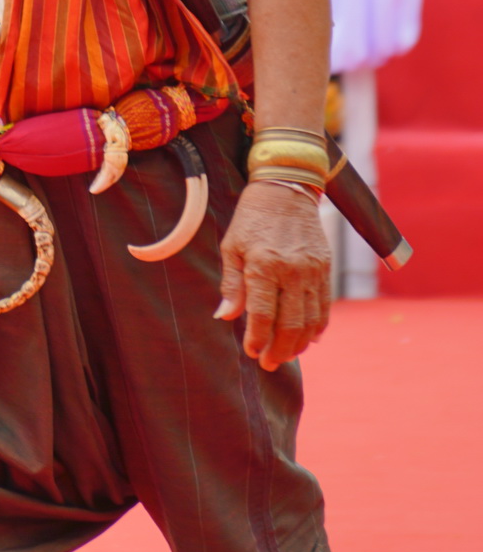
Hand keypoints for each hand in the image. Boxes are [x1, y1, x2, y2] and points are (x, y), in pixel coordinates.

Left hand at [217, 181, 331, 370]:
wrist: (286, 188)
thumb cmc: (252, 217)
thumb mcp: (232, 245)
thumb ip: (231, 283)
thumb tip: (226, 315)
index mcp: (264, 264)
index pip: (263, 314)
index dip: (257, 338)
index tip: (251, 352)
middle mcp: (292, 271)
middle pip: (290, 324)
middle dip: (279, 350)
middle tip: (269, 364)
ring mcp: (313, 270)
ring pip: (311, 320)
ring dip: (298, 344)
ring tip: (286, 356)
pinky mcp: (325, 268)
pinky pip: (324, 306)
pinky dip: (317, 327)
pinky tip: (307, 339)